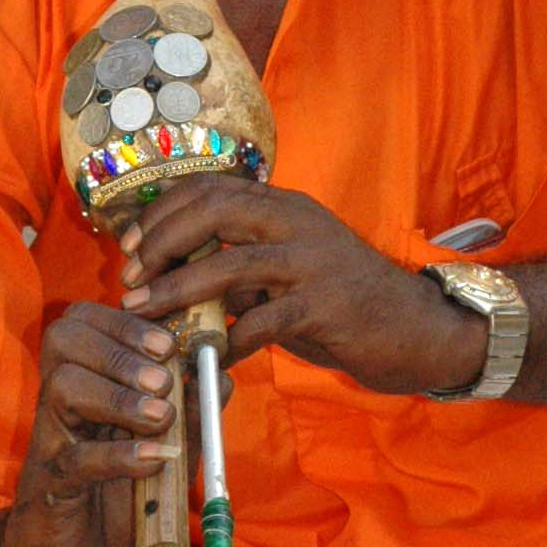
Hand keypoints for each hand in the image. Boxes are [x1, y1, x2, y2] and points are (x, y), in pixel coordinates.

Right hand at [4, 299, 182, 546]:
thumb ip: (188, 415)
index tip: (168, 342)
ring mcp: (52, 442)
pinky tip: (153, 460)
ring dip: (118, 396)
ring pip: (64, 387)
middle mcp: (61, 403)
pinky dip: (118, 456)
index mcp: (85, 383)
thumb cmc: (112, 502)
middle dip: (121, 349)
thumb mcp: (163, 452)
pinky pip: (76, 458)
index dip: (124, 321)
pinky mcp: (51, 485)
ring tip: (159, 417)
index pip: (85, 321)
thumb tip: (220, 374)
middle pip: (65, 339)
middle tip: (163, 379)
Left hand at [119, 178, 484, 394]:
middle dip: (161, 240)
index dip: (163, 212)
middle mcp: (297, 222)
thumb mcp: (291, 267)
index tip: (129, 244)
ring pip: (230, 264)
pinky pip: (261, 322)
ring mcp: (312, 262)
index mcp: (285, 206)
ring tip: (146, 312)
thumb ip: (243, 261)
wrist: (417, 327)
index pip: (212, 187)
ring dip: (178, 289)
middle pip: (214, 209)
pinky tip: (208, 358)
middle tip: (130, 275)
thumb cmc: (343, 300)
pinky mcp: (324, 306)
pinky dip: (226, 341)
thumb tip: (177, 272)